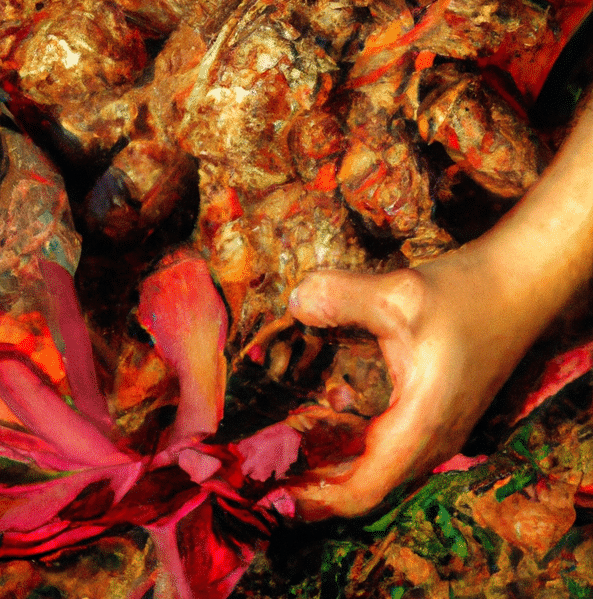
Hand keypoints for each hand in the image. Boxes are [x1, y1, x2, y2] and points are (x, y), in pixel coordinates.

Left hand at [286, 251, 533, 519]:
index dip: (321, 498)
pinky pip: (388, 443)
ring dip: (334, 460)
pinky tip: (324, 413)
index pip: (367, 487)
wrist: (516, 287)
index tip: (279, 493)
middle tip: (268, 469)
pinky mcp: (434, 412)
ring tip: (287, 446)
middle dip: (317, 481)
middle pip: (367, 483)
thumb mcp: (398, 293)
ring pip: (378, 464)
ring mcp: (436, 428)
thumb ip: (342, 297)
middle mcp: (430, 437)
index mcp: (421, 424)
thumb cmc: (463, 294)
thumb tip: (295, 303)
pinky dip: (353, 441)